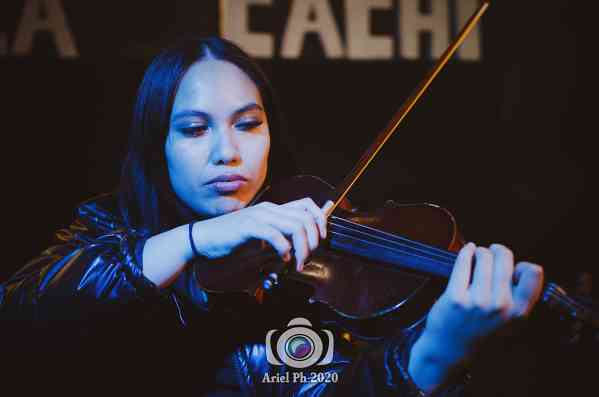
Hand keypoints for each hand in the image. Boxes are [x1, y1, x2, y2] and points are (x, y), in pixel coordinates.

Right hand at [191, 198, 333, 270]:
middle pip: (305, 217)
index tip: (320, 239)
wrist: (203, 238)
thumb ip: (279, 236)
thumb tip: (300, 245)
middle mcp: (269, 209)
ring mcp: (259, 216)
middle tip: (307, 257)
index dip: (320, 220)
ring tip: (297, 262)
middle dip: (313, 240)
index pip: (307, 204)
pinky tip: (281, 258)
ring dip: (302, 247)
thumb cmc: (230, 239)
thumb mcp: (261, 237)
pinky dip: (284, 248)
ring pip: (295, 226)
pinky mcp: (248, 226)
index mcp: (273, 209)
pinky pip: (275, 234)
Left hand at [408, 243, 543, 391]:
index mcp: (518, 313)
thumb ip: (519, 300)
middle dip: (498, 250)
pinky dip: (466, 252)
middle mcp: (500, 306)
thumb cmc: (481, 333)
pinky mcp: (455, 297)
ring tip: (478, 254)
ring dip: (481, 252)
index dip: (522, 265)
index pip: (533, 273)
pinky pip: (463, 263)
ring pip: (484, 257)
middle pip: (505, 258)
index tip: (513, 268)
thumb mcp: (510, 324)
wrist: (451, 351)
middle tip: (492, 251)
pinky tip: (468, 250)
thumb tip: (522, 266)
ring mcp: (477, 302)